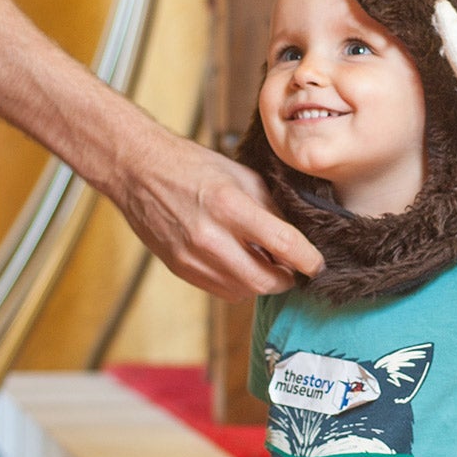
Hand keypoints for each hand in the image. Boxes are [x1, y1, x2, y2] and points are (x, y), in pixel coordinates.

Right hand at [106, 122, 322, 299]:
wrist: (139, 171)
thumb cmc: (190, 166)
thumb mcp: (241, 175)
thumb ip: (271, 207)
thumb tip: (298, 234)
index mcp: (229, 206)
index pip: (284, 244)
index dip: (308, 260)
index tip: (317, 264)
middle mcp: (210, 237)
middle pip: (265, 280)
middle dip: (287, 279)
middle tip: (295, 269)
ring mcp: (192, 257)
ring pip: (244, 291)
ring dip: (262, 282)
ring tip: (266, 262)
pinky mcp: (180, 268)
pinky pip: (221, 290)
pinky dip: (238, 283)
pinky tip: (240, 263)